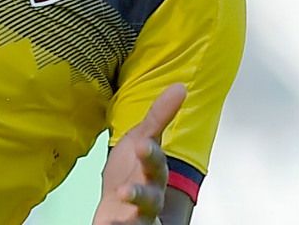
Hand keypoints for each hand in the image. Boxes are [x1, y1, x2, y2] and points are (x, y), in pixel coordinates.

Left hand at [93, 84, 185, 224]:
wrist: (118, 207)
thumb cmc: (133, 172)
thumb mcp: (141, 140)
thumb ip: (159, 117)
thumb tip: (180, 86)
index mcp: (153, 171)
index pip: (155, 162)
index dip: (150, 155)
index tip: (143, 145)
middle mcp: (150, 196)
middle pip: (150, 196)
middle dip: (140, 192)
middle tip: (126, 190)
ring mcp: (139, 215)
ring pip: (140, 217)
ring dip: (130, 210)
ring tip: (119, 201)